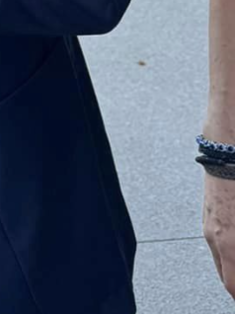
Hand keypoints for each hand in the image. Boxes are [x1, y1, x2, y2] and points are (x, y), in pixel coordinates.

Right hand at [205, 170, 234, 297]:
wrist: (227, 154)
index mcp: (229, 245)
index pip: (233, 288)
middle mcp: (214, 238)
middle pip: (227, 278)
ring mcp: (209, 225)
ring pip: (222, 260)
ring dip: (234, 268)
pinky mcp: (209, 214)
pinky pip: (218, 243)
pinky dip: (230, 253)